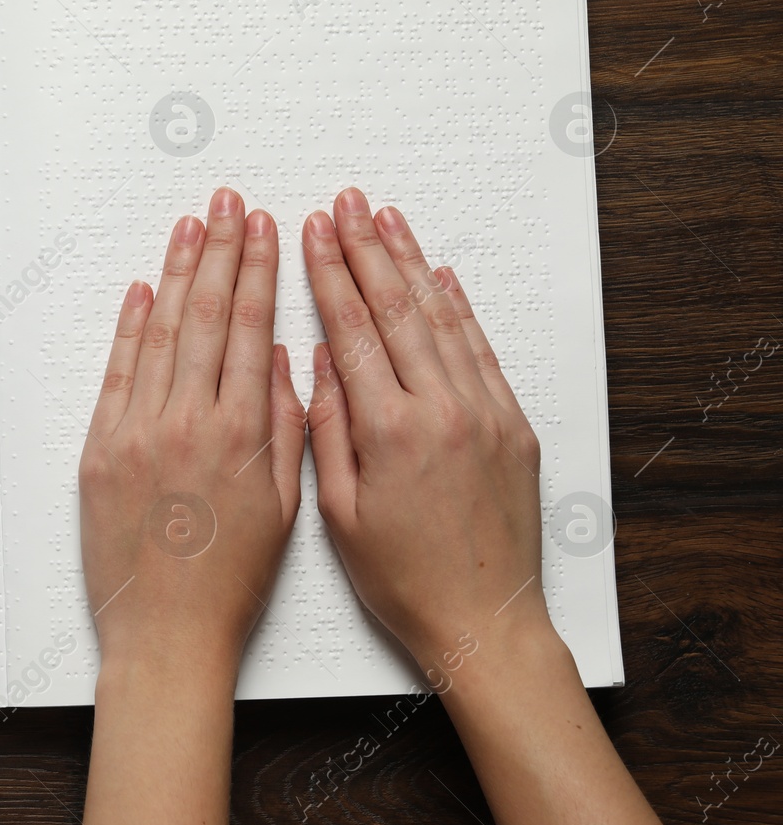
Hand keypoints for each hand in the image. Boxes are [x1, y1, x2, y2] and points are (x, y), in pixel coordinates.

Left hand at [79, 186, 305, 678]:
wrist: (166, 633)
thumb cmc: (233, 580)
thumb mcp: (284, 505)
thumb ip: (287, 427)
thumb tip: (283, 360)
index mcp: (241, 432)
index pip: (250, 328)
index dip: (258, 271)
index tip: (265, 227)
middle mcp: (187, 420)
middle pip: (205, 315)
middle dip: (219, 252)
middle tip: (227, 203)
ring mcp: (137, 431)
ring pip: (161, 333)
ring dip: (176, 274)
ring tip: (191, 226)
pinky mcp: (100, 450)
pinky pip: (117, 373)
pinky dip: (129, 328)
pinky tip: (143, 290)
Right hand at [302, 187, 546, 668]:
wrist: (483, 620)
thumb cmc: (401, 578)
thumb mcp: (339, 511)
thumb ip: (326, 429)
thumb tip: (318, 359)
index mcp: (389, 432)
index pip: (352, 331)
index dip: (329, 273)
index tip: (311, 231)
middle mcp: (442, 410)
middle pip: (396, 309)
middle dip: (366, 249)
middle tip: (345, 203)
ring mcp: (484, 413)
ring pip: (441, 319)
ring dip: (411, 263)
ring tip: (387, 218)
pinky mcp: (513, 425)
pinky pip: (481, 350)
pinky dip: (459, 308)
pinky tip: (440, 275)